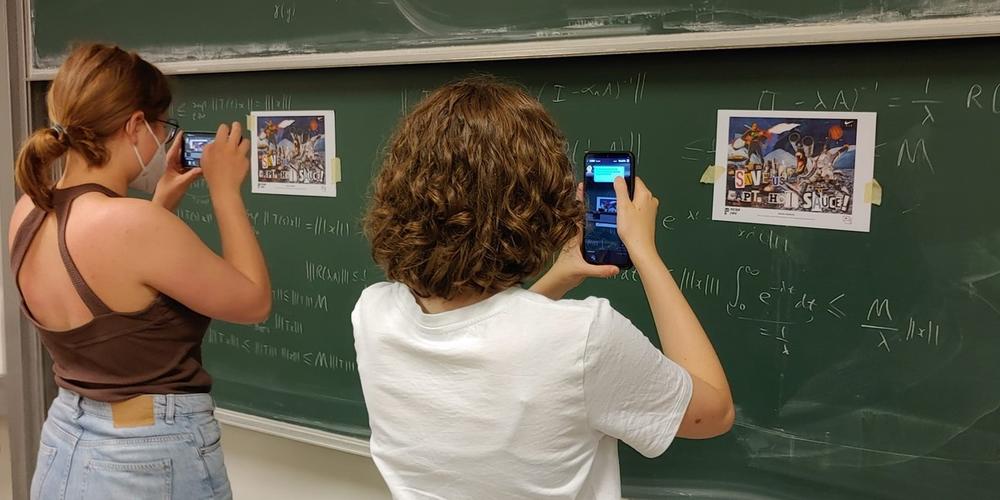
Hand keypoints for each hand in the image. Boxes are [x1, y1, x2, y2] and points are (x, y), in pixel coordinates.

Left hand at [152, 131, 202, 211]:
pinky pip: (189, 171)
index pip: (174, 149)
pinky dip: (194, 169)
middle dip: (189, 149)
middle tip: (197, 143)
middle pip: (182, 155)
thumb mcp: (181, 183)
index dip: (179, 141)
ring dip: (192, 159)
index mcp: (169, 165)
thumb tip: (201, 168)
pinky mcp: (180, 179)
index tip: (183, 133)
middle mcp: (172, 168)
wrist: (163, 205)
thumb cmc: (167, 195)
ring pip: (186, 163)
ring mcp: (176, 173)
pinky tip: (201, 168)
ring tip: (201, 154)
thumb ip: (192, 175)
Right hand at [201, 122, 250, 193]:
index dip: (224, 128)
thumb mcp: (204, 159)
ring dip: (242, 141)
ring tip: (240, 143)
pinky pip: (246, 154)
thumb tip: (213, 143)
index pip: (223, 128)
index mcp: (219, 144)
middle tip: (235, 126)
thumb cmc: (212, 175)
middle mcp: (231, 147)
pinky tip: (239, 159)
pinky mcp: (246, 161)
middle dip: (236, 126)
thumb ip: (209, 148)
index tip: (224, 129)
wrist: (224, 187)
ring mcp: (240, 153)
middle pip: (237, 129)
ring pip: (245, 141)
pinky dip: (243, 155)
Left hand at [530, 184, 619, 299]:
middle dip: (591, 202)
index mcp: (575, 236)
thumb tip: (615, 268)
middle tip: (599, 187)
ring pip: (590, 224)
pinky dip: (600, 228)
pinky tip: (610, 225)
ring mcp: (581, 241)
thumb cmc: (564, 274)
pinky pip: (593, 234)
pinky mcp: (584, 248)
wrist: (559, 283)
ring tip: (608, 201)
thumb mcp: (582, 270)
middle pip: (585, 215)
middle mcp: (578, 236)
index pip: (578, 214)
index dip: (580, 200)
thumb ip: (599, 270)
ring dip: (597, 214)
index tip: (584, 185)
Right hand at [614, 176, 658, 261]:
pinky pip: (637, 209)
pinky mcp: (648, 217)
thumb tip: (619, 178)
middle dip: (624, 195)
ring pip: (635, 200)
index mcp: (645, 194)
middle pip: (634, 190)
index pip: (634, 178)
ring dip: (627, 204)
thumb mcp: (622, 207)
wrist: (640, 248)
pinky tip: (625, 220)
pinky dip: (630, 212)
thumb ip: (621, 190)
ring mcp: (650, 209)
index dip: (623, 181)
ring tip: (620, 214)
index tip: (615, 185)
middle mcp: (650, 200)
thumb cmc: (633, 231)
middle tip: (615, 203)